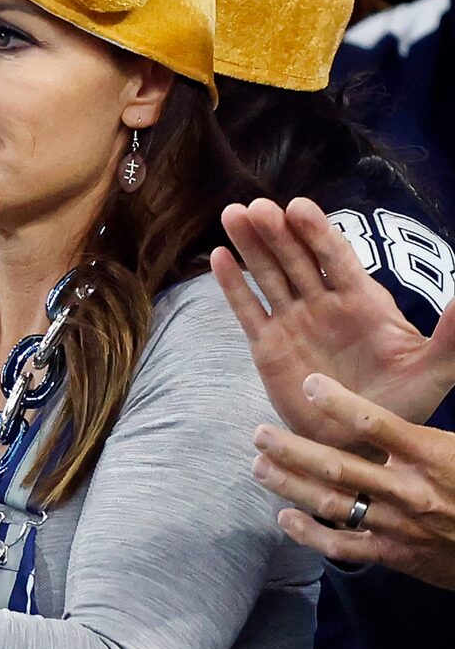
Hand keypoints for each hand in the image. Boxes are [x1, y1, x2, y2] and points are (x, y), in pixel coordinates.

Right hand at [213, 196, 454, 427]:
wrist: (362, 441)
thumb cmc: (403, 404)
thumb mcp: (434, 369)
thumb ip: (452, 334)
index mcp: (362, 301)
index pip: (338, 257)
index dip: (318, 232)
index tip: (299, 207)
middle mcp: (324, 304)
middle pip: (297, 258)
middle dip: (278, 232)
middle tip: (257, 207)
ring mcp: (294, 322)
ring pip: (268, 275)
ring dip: (251, 246)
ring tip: (233, 214)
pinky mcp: (268, 346)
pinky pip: (248, 310)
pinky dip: (232, 285)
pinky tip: (218, 258)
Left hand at [251, 373, 454, 586]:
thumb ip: (425, 422)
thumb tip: (449, 344)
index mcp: (432, 455)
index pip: (379, 424)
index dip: (340, 404)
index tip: (310, 385)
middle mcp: (409, 490)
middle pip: (338, 467)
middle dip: (293, 450)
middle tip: (259, 434)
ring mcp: (397, 525)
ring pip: (332, 504)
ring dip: (290, 486)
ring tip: (260, 467)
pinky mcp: (392, 554)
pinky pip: (342, 547)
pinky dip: (309, 535)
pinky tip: (285, 519)